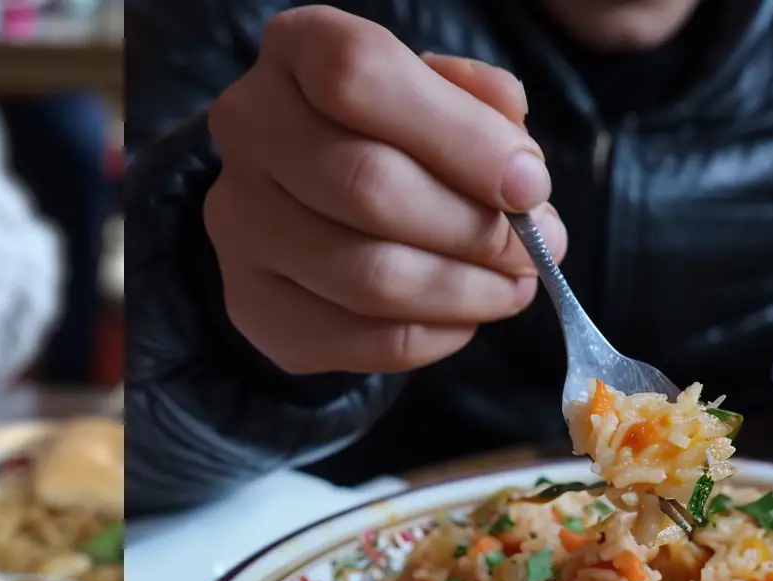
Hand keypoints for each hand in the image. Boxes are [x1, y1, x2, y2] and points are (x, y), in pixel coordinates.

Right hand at [201, 7, 565, 377]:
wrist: (298, 193)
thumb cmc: (383, 130)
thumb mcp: (432, 91)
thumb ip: (478, 109)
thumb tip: (521, 175)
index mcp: (296, 48)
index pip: (362, 78)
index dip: (458, 137)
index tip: (530, 185)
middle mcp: (249, 130)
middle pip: (366, 186)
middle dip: (472, 229)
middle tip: (535, 250)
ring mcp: (238, 223)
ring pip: (364, 276)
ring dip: (459, 292)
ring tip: (511, 288)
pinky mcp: (249, 304)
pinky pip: (353, 340)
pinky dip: (427, 338)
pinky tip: (462, 320)